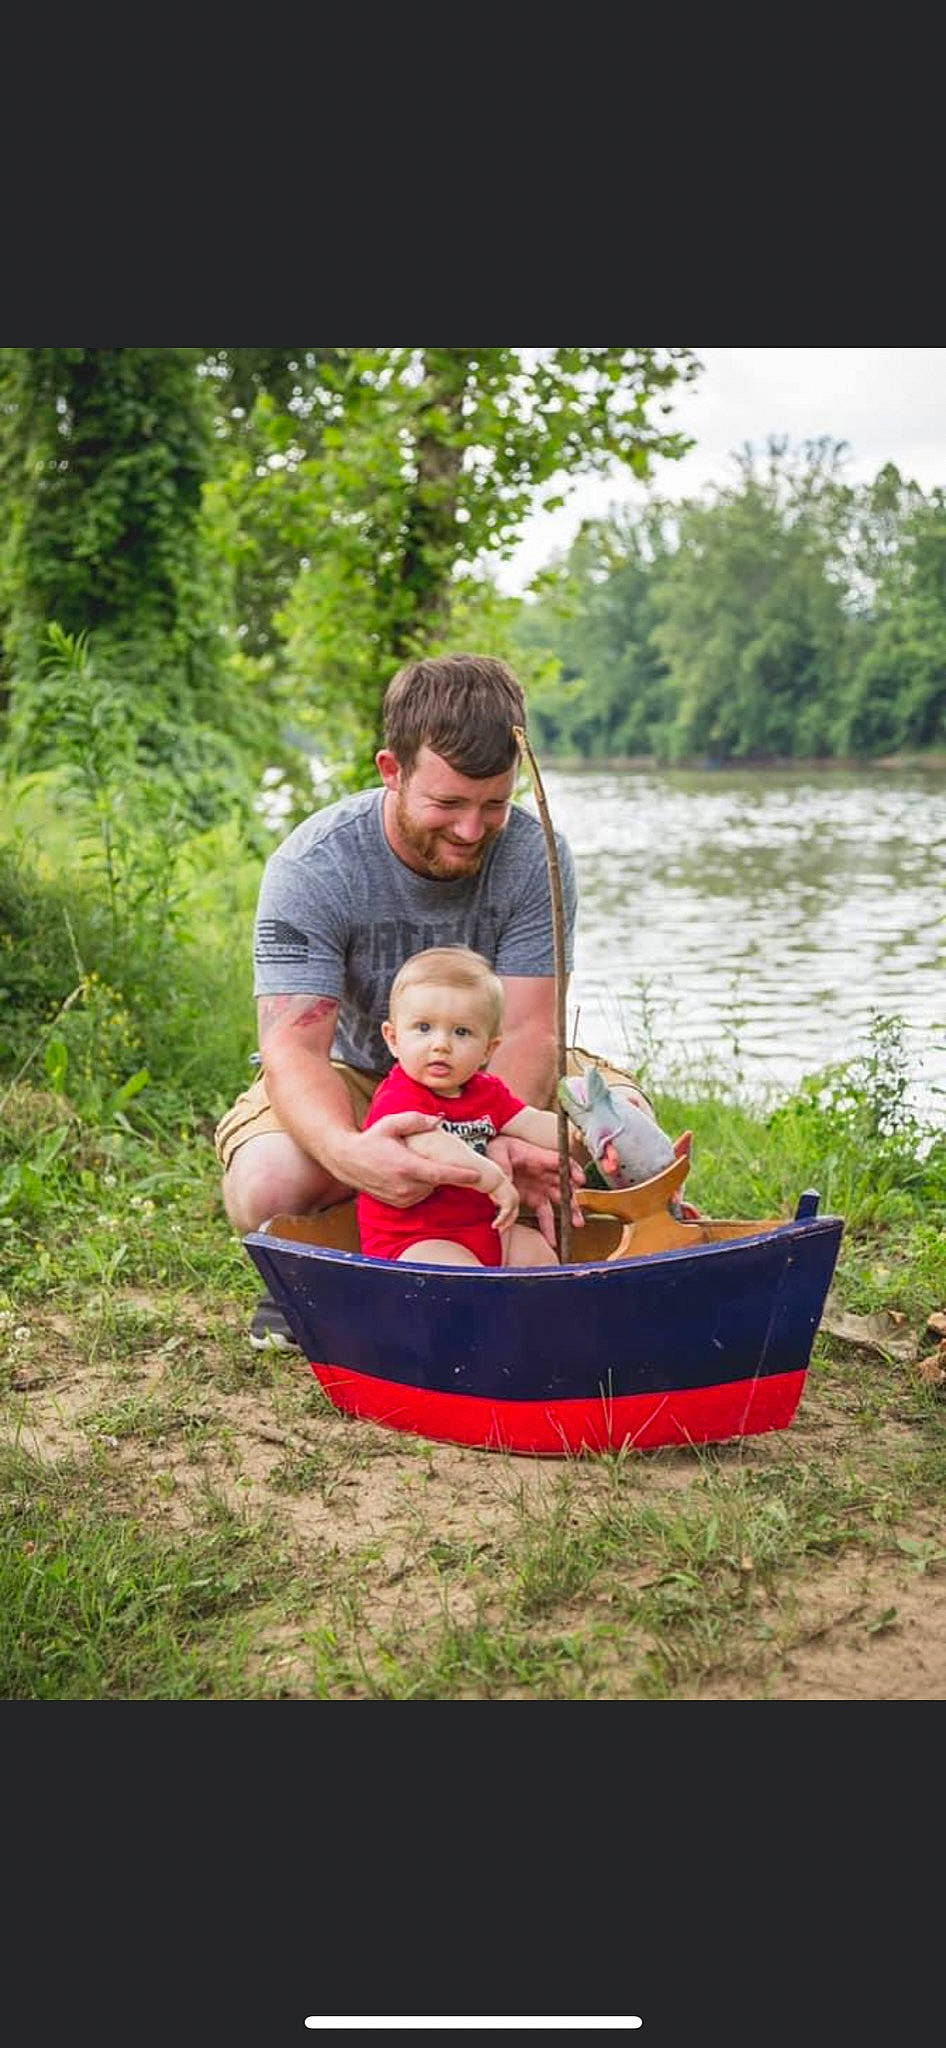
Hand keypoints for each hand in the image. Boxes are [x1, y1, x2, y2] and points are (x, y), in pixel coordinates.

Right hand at [341, 1112, 483, 1207]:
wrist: (347, 1160)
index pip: (440, 1174)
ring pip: (429, 1189)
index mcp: (406, 1166)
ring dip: (429, 1179)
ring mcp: (400, 1197)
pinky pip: (419, 1195)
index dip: (461, 1175)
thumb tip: (438, 1119)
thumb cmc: (371, 1139)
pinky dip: (420, 1186)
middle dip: (441, 1171)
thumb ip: (416, 1120)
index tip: (477, 1175)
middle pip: (437, 1182)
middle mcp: (404, 1185)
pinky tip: (409, 1173)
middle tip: (434, 1157)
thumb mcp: (391, 1123)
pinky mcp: (398, 1203)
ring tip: (416, 1163)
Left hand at [486, 1133, 584, 1250]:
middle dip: (573, 1196)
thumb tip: (507, 1181)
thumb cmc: (499, 1149)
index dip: (573, 1170)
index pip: (562, 1162)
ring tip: (576, 1224)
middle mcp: (545, 1173)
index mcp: (539, 1158)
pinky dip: (549, 1228)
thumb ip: (504, 1167)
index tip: (580, 1180)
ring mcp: (541, 1187)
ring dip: (569, 1212)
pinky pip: (545, 1215)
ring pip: (560, 1201)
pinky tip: (552, 1240)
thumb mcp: (498, 1152)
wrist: (491, 1157)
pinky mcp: (534, 1199)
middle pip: (565, 1184)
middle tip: (578, 1207)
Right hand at [488, 1171, 519, 1234]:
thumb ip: (496, 1200)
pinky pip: (504, 1214)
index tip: (500, 1227)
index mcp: (514, 1196)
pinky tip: (493, 1226)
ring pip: (510, 1217)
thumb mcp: (494, 1193)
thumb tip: (493, 1206)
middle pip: (514, 1215)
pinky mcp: (508, 1201)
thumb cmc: (489, 1182)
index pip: (513, 1211)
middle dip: (507, 1224)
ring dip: (504, 1224)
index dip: (507, 1220)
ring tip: (497, 1230)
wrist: (489, 1174)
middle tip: (500, 1232)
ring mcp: (513, 1199)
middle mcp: (516, 1198)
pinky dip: (499, 1221)